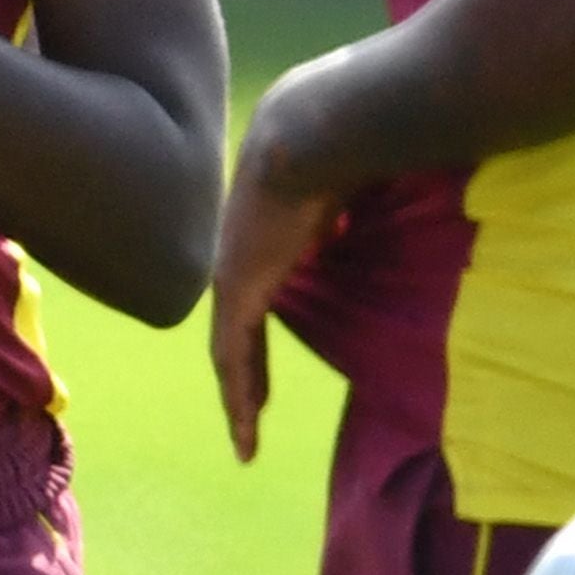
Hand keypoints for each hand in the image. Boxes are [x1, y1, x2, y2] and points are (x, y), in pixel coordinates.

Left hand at [206, 65, 345, 462]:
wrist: (309, 135)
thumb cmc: (335, 151)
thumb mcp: (334, 193)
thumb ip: (333, 214)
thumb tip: (344, 219)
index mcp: (260, 239)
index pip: (255, 298)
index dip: (262, 334)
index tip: (269, 365)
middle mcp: (238, 258)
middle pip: (237, 331)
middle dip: (246, 374)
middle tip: (252, 413)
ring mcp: (231, 276)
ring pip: (230, 353)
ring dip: (240, 398)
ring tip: (246, 440)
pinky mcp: (236, 292)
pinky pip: (233, 358)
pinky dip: (239, 397)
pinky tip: (246, 429)